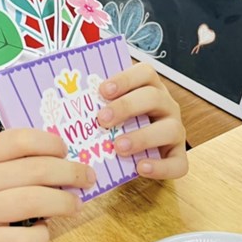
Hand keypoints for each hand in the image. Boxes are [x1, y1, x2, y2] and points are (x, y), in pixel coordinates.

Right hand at [0, 128, 95, 241]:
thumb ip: (10, 159)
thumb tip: (61, 156)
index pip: (21, 139)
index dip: (50, 143)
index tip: (66, 150)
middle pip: (36, 170)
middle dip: (70, 172)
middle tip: (87, 177)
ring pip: (34, 201)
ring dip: (64, 202)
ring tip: (75, 203)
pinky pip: (23, 241)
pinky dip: (43, 236)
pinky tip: (44, 231)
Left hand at [97, 62, 187, 179]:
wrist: (141, 155)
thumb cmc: (122, 126)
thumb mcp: (113, 109)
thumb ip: (98, 104)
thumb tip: (64, 98)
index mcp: (150, 87)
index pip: (145, 73)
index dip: (125, 79)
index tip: (102, 90)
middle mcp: (166, 105)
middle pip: (153, 97)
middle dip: (126, 107)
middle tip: (102, 120)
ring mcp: (175, 130)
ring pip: (170, 129)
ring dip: (143, 137)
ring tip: (118, 147)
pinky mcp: (178, 156)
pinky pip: (178, 163)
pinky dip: (160, 167)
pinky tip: (141, 167)